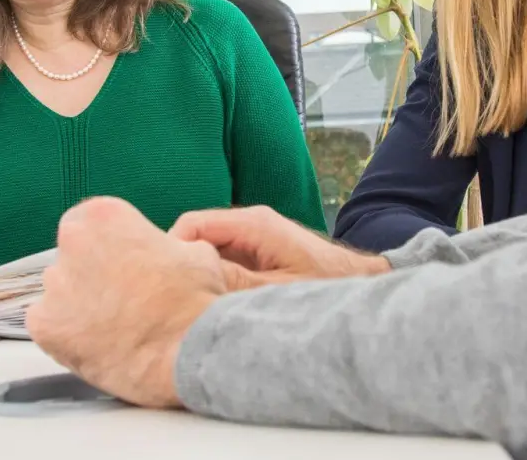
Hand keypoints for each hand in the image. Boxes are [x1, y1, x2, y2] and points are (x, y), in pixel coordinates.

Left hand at [27, 196, 224, 408]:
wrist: (186, 348)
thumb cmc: (192, 301)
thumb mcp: (191, 249)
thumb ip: (160, 245)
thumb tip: (161, 257)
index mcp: (105, 216)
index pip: (91, 220)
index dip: (108, 244)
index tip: (121, 260)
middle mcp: (72, 243)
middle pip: (72, 255)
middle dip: (91, 274)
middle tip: (121, 297)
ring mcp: (55, 286)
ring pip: (60, 292)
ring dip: (79, 305)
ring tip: (113, 327)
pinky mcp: (44, 326)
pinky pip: (48, 326)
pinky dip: (67, 334)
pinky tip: (96, 343)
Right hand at [170, 205, 390, 290]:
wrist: (362, 282)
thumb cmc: (327, 285)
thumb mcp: (277, 291)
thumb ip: (235, 283)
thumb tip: (193, 283)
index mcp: (253, 223)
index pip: (191, 225)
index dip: (170, 252)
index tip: (164, 284)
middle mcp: (250, 223)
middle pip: (195, 237)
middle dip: (182, 264)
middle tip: (173, 299)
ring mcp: (253, 236)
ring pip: (207, 251)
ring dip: (199, 274)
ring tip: (192, 303)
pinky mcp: (257, 252)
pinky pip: (223, 260)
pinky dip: (214, 278)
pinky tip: (215, 302)